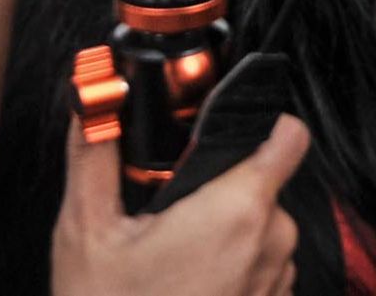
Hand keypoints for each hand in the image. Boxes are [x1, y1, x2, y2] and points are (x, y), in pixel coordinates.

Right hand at [52, 111, 307, 295]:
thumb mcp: (87, 231)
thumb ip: (94, 151)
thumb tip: (92, 98)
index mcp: (237, 209)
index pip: (288, 135)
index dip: (263, 120)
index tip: (228, 128)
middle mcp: (271, 245)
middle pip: (263, 182)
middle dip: (221, 187)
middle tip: (169, 213)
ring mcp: (274, 287)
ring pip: (261, 230)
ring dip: (226, 234)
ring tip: (172, 261)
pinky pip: (259, 272)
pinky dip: (229, 273)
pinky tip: (185, 289)